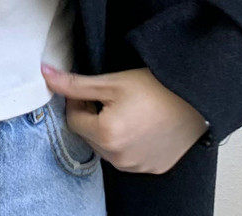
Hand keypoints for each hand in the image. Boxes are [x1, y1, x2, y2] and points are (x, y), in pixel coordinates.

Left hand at [41, 64, 208, 174]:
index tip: (94, 90)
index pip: (73, 119)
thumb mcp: (110, 81)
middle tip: (112, 98)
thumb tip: (45, 74)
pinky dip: (128, 142)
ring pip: (107, 147)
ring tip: (129, 109)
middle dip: (93, 116)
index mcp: (105, 135)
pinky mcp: (153, 168)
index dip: (79, 101)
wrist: (196, 97)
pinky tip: (141, 123)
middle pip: (89, 135)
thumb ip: (74, 84)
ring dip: (109, 130)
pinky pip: (128, 157)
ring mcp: (137, 167)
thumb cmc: (154, 87)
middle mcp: (119, 158)